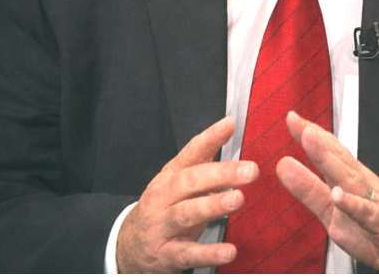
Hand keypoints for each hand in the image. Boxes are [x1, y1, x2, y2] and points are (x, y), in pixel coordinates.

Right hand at [117, 117, 257, 272]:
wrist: (128, 246)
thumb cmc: (164, 208)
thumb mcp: (179, 181)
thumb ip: (204, 158)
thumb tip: (229, 126)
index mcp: (170, 177)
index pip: (189, 154)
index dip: (209, 139)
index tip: (229, 125)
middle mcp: (163, 198)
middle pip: (189, 182)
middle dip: (221, 174)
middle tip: (250, 170)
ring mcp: (161, 226)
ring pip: (186, 214)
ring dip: (212, 206)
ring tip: (238, 200)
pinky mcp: (165, 254)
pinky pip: (187, 253)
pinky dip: (207, 253)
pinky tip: (229, 251)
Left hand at [277, 111, 378, 272]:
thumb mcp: (334, 212)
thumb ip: (309, 190)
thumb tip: (284, 166)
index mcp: (352, 182)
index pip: (331, 154)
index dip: (312, 136)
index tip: (293, 118)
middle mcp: (363, 187)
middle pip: (340, 161)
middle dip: (319, 142)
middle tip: (299, 123)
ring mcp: (375, 204)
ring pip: (351, 180)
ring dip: (331, 162)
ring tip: (311, 143)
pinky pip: (367, 214)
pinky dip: (353, 205)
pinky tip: (339, 196)